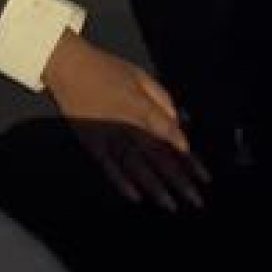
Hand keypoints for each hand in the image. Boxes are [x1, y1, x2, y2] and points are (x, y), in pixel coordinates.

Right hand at [43, 31, 208, 210]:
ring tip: (171, 206)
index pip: (170, 135)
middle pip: (157, 155)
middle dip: (179, 179)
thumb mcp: (140, 75)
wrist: (68, 65)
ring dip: (155, 187)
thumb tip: (180, 120)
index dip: (187, 155)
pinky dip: (121, 182)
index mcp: (142, 106)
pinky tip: (136, 197)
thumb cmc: (107, 68)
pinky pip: (108, 166)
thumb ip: (162, 98)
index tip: (202, 173)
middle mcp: (128, 124)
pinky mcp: (91, 142)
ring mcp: (109, 135)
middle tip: (196, 200)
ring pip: (136, 165)